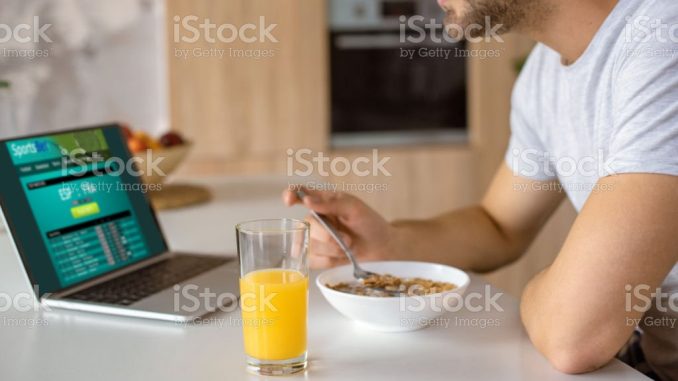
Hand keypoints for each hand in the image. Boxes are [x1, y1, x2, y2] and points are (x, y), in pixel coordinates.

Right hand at [282, 187, 396, 267]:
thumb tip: (307, 201)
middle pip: (306, 225)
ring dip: (331, 249)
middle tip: (347, 239)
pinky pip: (311, 260)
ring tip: (347, 248)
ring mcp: (313, 238)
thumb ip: (331, 203)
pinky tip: (341, 257)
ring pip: (308, 245)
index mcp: (322, 201)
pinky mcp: (316, 257)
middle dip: (327, 235)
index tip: (290, 201)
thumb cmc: (369, 223)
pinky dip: (328, 260)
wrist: (381, 249)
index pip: (299, 193)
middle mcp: (314, 218)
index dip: (290, 195)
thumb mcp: (354, 207)